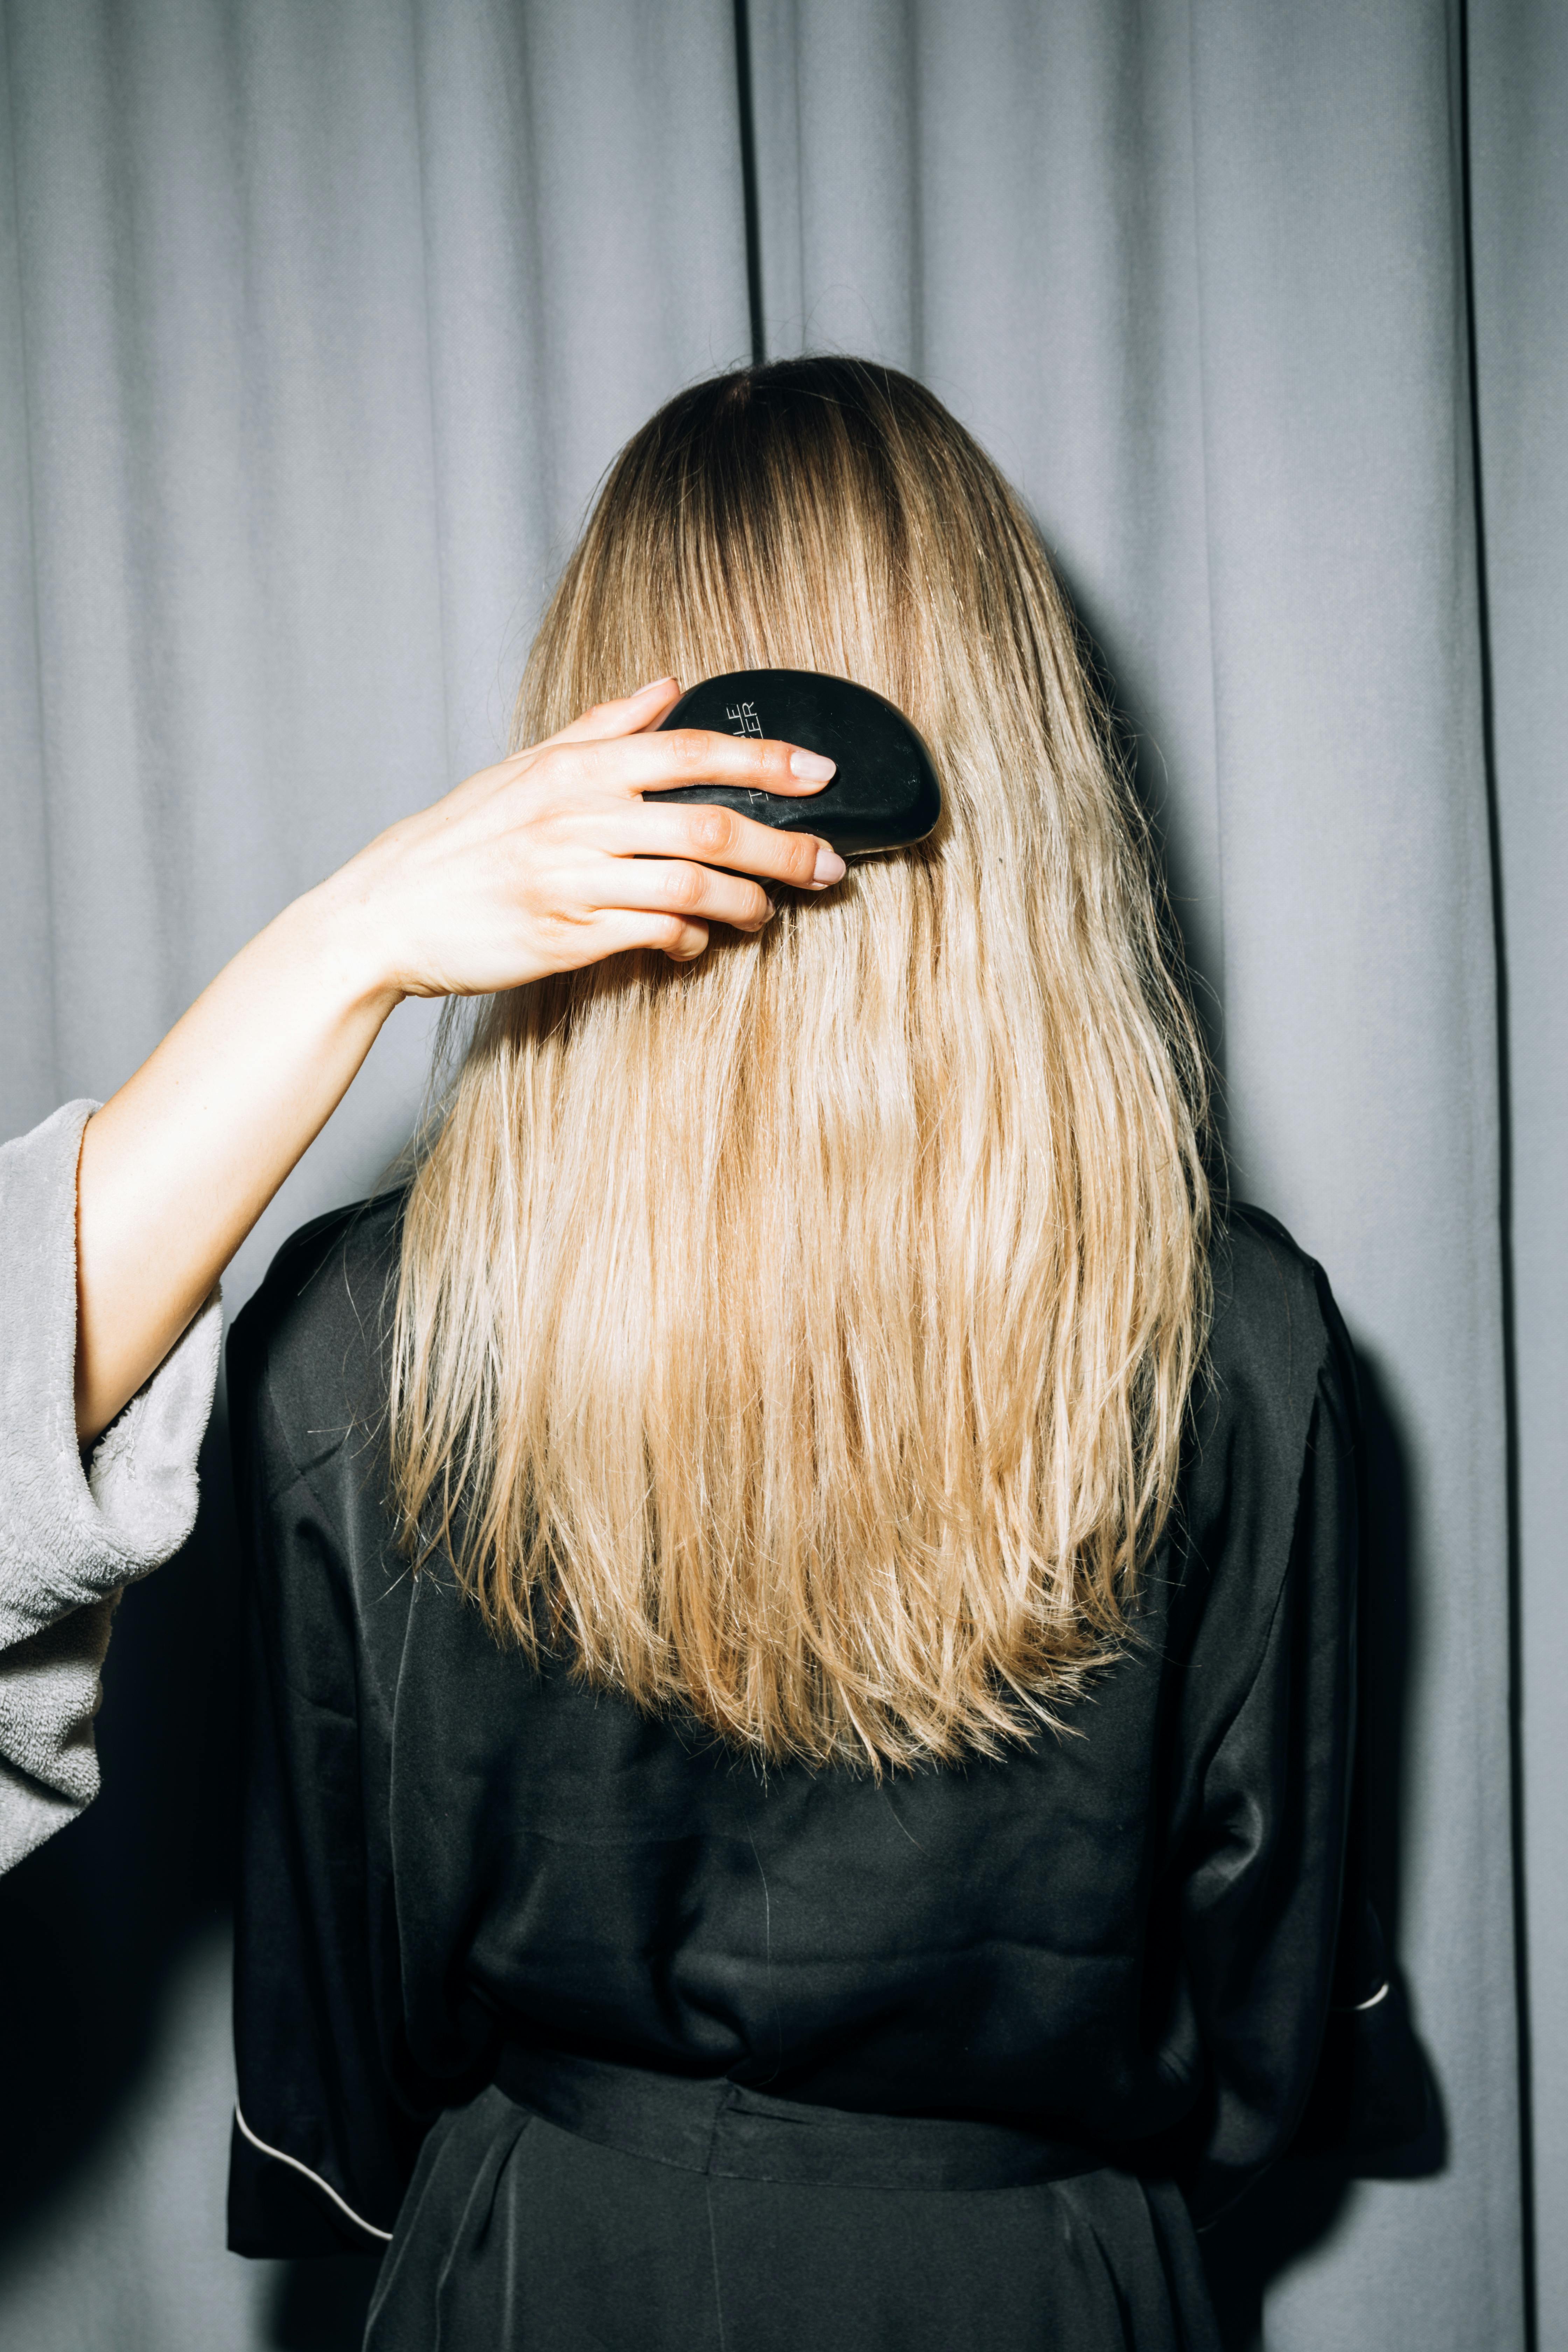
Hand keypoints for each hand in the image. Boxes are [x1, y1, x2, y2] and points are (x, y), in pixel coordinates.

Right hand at [321, 676, 845, 1007]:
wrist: (386, 911)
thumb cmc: (461, 839)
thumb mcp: (526, 766)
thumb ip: (604, 726)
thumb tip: (669, 684)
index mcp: (575, 768)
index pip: (690, 750)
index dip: (764, 760)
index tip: (821, 774)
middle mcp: (578, 818)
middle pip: (710, 826)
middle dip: (784, 848)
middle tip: (829, 867)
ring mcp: (572, 879)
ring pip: (691, 887)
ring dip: (745, 905)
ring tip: (764, 915)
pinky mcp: (566, 937)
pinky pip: (652, 934)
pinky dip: (688, 940)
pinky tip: (695, 943)